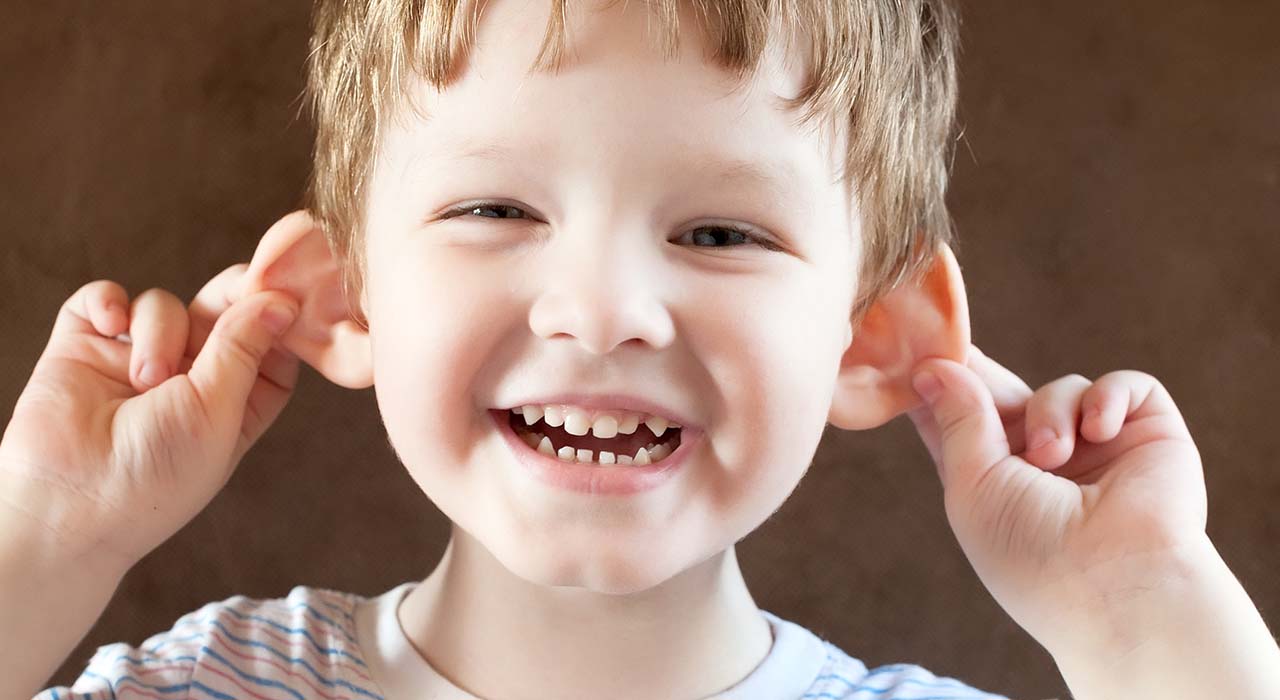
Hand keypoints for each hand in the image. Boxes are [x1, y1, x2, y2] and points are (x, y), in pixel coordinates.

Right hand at [0, 245, 301, 574]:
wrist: (67, 501)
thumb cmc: (154, 473)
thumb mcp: (216, 411)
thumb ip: (244, 349)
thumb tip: (283, 301)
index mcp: (234, 402)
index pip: (270, 346)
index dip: (278, 318)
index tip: (289, 297)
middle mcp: (188, 379)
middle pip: (221, 313)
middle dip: (230, 298)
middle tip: (236, 293)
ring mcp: (134, 360)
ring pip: (163, 305)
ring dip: (159, 332)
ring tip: (146, 380)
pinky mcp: (84, 347)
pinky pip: (102, 299)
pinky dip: (108, 302)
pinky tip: (110, 323)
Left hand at [905, 345, 1208, 652]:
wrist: (1118, 581)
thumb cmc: (1032, 550)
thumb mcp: (972, 486)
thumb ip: (956, 420)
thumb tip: (931, 367)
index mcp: (996, 483)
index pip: (962, 425)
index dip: (940, 391)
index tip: (916, 357)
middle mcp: (1046, 465)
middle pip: (1007, 398)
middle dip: (984, 379)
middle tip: (962, 351)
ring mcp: (1098, 448)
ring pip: (1060, 389)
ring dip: (1050, 412)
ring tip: (1053, 456)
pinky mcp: (1148, 432)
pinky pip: (1123, 385)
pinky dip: (1107, 399)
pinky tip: (1098, 432)